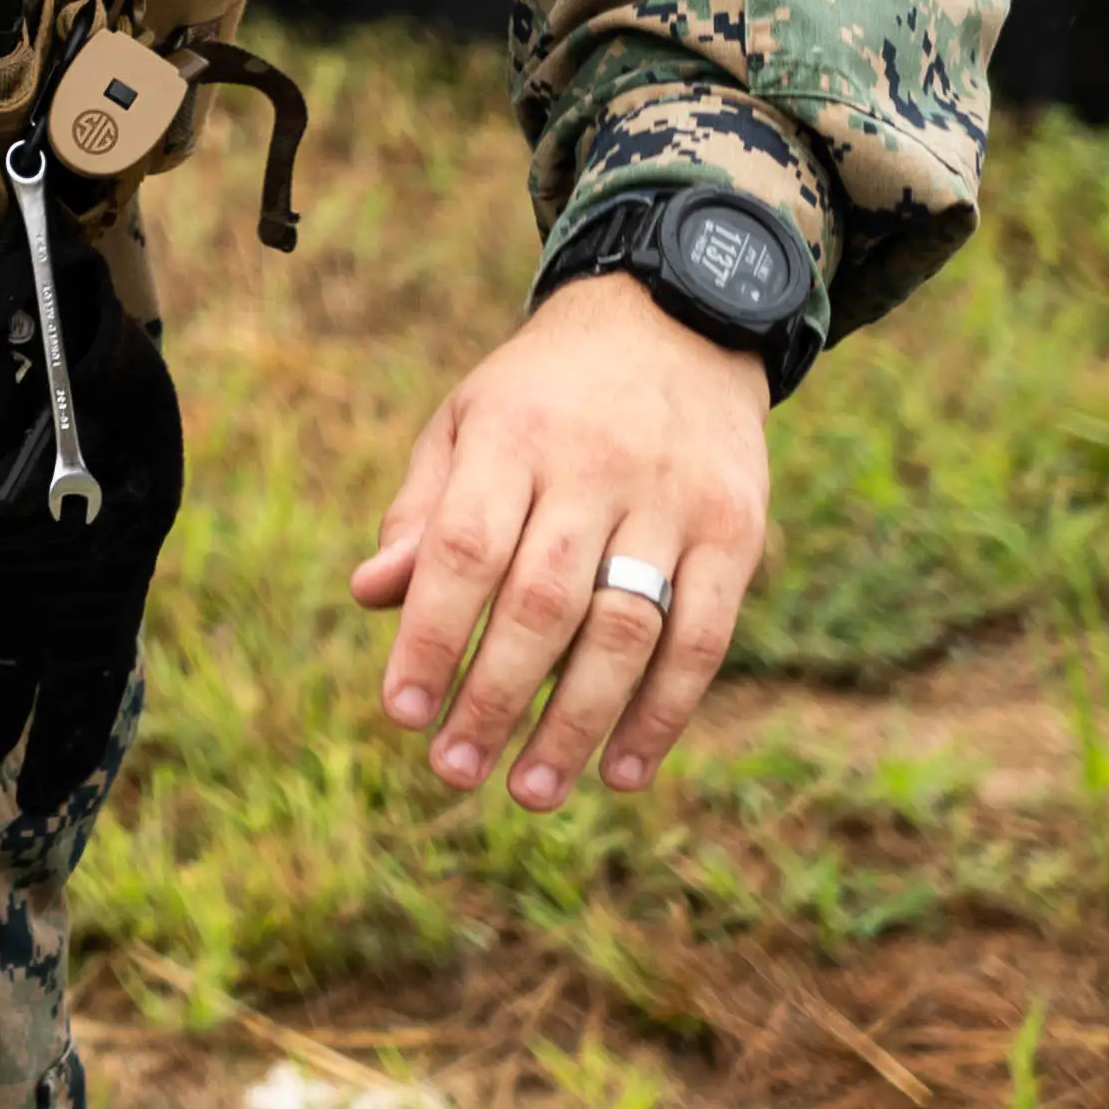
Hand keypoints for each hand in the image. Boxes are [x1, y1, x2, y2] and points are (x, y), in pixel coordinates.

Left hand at [349, 273, 770, 809]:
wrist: (676, 318)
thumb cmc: (545, 392)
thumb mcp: (466, 422)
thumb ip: (423, 511)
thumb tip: (371, 596)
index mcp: (512, 435)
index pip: (464, 548)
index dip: (431, 635)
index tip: (401, 714)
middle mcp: (594, 466)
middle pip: (542, 601)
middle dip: (495, 696)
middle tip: (455, 771)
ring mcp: (673, 500)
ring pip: (624, 629)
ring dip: (577, 721)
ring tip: (532, 790)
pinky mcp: (736, 530)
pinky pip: (703, 637)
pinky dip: (664, 712)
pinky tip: (622, 771)